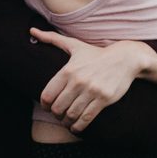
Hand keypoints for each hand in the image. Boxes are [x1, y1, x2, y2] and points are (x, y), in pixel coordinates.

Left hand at [32, 31, 156, 130]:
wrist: (125, 58)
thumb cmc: (96, 54)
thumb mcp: (74, 44)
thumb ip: (52, 39)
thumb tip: (31, 30)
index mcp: (68, 70)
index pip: (47, 95)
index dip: (44, 104)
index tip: (47, 107)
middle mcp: (78, 81)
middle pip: (57, 108)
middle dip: (56, 114)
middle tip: (58, 115)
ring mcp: (92, 91)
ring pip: (71, 115)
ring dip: (66, 122)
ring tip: (66, 122)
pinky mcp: (104, 99)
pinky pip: (86, 118)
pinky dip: (78, 127)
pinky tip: (76, 128)